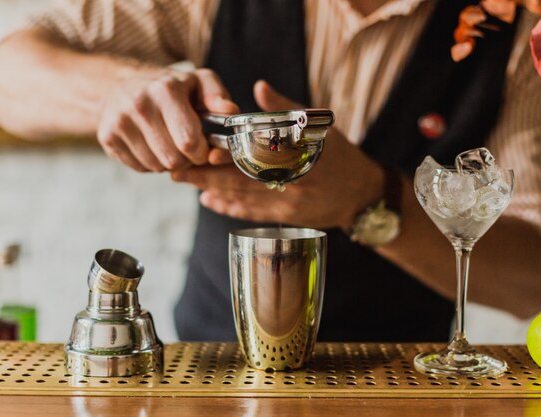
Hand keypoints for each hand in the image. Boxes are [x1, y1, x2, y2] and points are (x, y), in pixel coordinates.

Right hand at [97, 67, 238, 171]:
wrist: (123, 85)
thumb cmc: (171, 88)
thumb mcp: (199, 82)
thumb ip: (218, 96)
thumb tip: (230, 110)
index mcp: (166, 91)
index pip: (188, 142)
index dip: (201, 152)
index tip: (202, 147)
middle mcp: (139, 104)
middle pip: (174, 160)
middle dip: (187, 159)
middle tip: (186, 145)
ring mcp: (119, 122)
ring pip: (157, 167)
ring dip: (168, 162)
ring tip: (168, 142)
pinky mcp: (107, 137)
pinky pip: (140, 168)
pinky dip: (150, 163)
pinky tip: (151, 145)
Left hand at [171, 80, 384, 229]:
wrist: (364, 196)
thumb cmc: (342, 157)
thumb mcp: (319, 127)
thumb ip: (287, 108)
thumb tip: (258, 88)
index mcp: (296, 156)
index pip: (250, 154)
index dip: (220, 154)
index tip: (195, 148)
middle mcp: (289, 182)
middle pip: (238, 180)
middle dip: (204, 176)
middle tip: (176, 170)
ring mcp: (287, 204)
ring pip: (241, 198)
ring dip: (211, 191)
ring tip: (187, 183)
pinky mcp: (287, 219)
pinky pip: (253, 213)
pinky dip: (230, 208)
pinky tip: (211, 201)